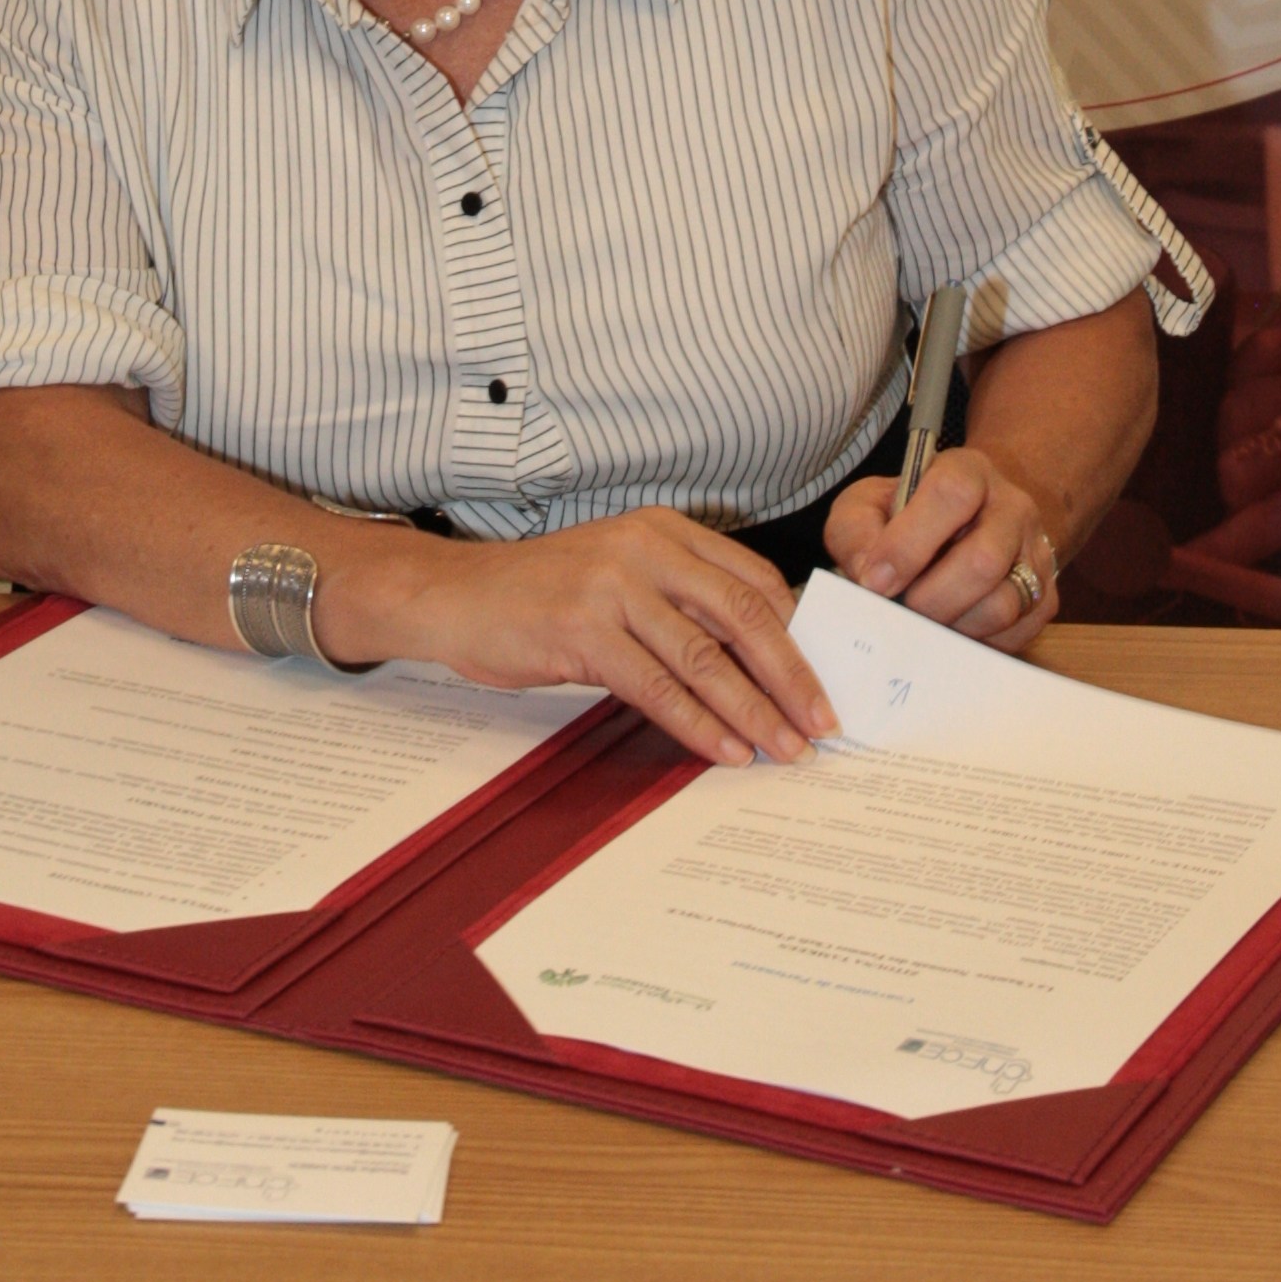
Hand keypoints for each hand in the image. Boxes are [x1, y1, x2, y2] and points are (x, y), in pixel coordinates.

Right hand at [342, 509, 838, 768]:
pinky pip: (656, 685)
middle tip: (823, 721)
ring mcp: (612, 586)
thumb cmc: (543, 594)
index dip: (796, 634)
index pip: (752, 581)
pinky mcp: (581, 629)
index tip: (824, 680)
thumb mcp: (620, 578)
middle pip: (742, 615)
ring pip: (704, 656)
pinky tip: (725, 750)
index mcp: (664, 531)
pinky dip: (698, 724)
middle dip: (790, 675)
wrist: (456, 595)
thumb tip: (757, 660)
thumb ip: (679, 603)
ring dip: (752, 710)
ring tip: (784, 749)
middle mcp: (645, 548)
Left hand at [821, 449, 1059, 648]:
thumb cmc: (907, 516)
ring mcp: (1036, 554)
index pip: (951, 495)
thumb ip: (855, 532)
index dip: (909, 543)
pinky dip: (976, 642)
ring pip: (1002, 605)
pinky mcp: (1047, 598)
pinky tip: (952, 628)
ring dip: (952, 625)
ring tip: (924, 621)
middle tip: (901, 611)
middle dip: (930, 599)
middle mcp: (1012, 508)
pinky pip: (1016, 636)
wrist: (966, 526)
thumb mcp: (868, 506)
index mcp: (968, 472)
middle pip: (983, 561)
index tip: (875, 581)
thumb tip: (868, 577)